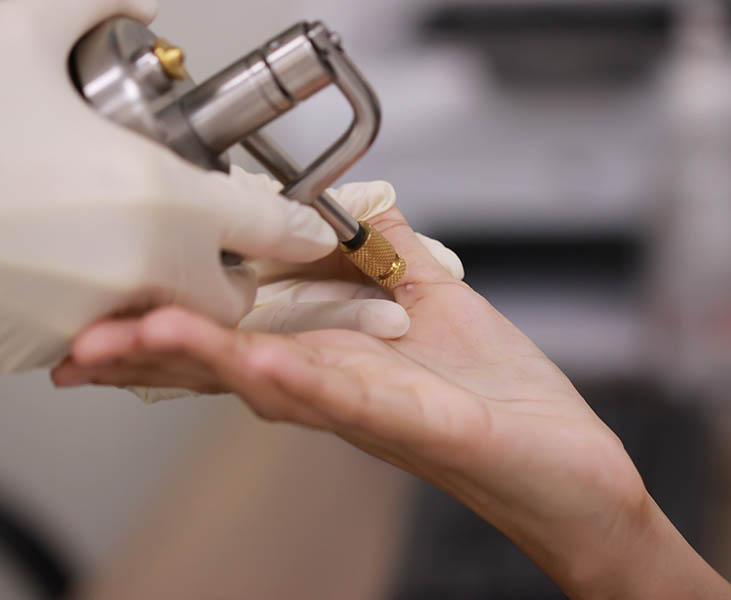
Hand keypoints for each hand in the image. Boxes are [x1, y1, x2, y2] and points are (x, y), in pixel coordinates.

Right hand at [0, 0, 334, 371]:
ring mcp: (90, 318)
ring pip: (165, 319)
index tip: (316, 230)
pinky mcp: (39, 346)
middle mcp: (139, 270)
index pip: (272, 225)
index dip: (303, 226)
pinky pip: (99, 332)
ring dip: (163, 287)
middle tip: (199, 234)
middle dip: (226, 271)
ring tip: (118, 239)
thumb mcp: (14, 30)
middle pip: (229, 296)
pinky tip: (61, 259)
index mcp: (159, 198)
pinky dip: (97, 304)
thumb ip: (89, 5)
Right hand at [53, 201, 730, 598]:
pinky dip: (306, 379)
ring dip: (208, 359)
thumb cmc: (504, 401)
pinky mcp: (426, 426)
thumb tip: (355, 207)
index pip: (243, 338)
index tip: (116, 310)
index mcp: (344, 361)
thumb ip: (391, 258)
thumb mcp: (441, 305)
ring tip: (139, 337)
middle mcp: (346, 393)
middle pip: (236, 369)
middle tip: (83, 342)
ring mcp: (380, 412)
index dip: (177, 326)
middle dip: (156, 353)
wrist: (569, 470)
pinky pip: (356, 401)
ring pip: (278, 385)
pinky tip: (260, 362)